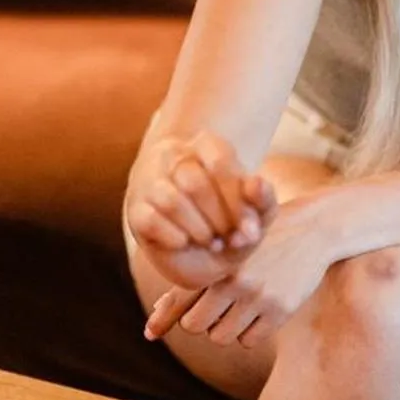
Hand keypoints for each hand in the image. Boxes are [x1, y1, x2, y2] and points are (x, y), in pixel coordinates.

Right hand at [126, 131, 275, 290]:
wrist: (202, 253)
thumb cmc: (232, 223)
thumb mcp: (257, 214)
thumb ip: (264, 198)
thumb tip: (257, 184)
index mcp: (207, 145)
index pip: (220, 162)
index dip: (237, 200)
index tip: (250, 230)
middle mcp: (174, 156)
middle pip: (195, 182)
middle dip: (219, 219)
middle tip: (229, 237)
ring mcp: (150, 181)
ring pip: (171, 201)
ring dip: (199, 230)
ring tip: (211, 241)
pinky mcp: (136, 210)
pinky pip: (151, 221)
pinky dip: (175, 238)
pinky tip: (185, 242)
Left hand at [144, 189, 347, 347]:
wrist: (314, 228)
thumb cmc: (263, 238)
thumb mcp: (230, 249)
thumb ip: (195, 279)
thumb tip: (155, 322)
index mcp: (218, 261)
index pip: (180, 298)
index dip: (163, 319)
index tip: (150, 333)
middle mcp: (234, 280)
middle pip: (196, 325)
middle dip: (200, 321)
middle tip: (212, 310)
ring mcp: (258, 297)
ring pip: (221, 337)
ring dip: (223, 329)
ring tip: (235, 311)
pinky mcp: (280, 310)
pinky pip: (249, 340)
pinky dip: (248, 333)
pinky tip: (255, 315)